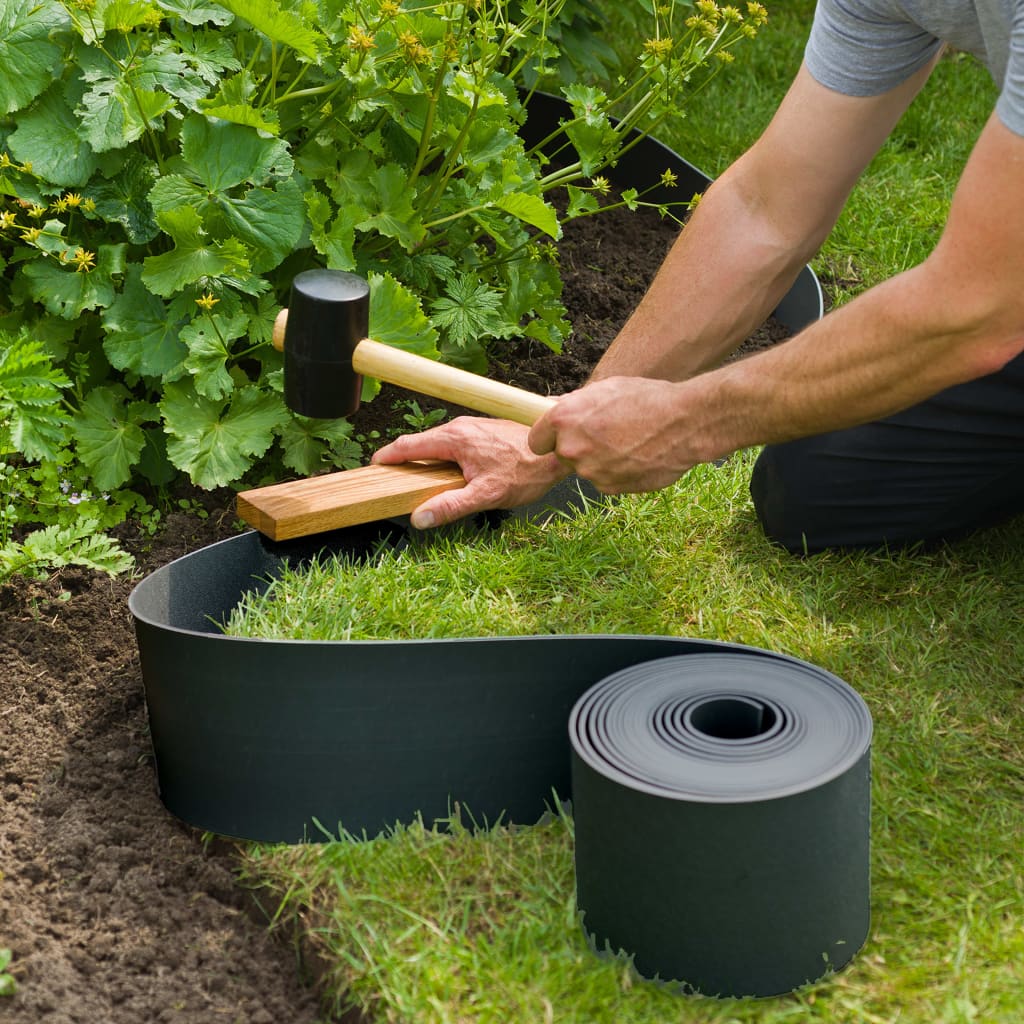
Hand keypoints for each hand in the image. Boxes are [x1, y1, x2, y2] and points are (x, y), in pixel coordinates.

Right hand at [371, 416, 568, 528]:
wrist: (559, 448)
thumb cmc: (527, 469)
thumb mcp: (487, 495)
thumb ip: (450, 506)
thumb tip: (419, 518)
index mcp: (453, 438)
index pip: (408, 446)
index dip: (387, 457)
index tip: (373, 468)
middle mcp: (459, 427)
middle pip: (421, 445)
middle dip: (405, 463)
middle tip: (393, 484)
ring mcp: (472, 427)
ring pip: (439, 444)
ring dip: (427, 462)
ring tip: (421, 484)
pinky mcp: (483, 431)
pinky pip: (454, 443)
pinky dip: (445, 458)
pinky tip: (453, 476)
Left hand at [528, 376, 702, 493]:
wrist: (685, 423)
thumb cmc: (648, 399)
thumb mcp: (607, 389)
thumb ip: (577, 405)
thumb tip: (559, 410)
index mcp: (564, 419)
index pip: (536, 440)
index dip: (548, 438)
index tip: (558, 437)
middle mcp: (571, 447)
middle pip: (561, 456)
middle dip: (577, 448)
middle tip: (605, 435)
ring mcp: (589, 471)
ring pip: (585, 468)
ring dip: (599, 460)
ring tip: (628, 442)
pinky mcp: (609, 487)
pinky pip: (605, 480)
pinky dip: (617, 472)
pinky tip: (637, 456)